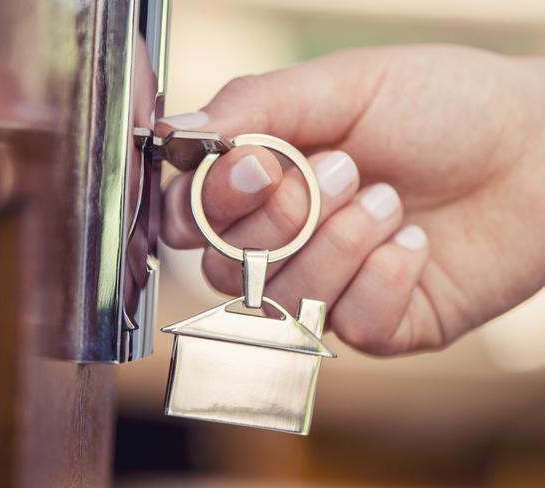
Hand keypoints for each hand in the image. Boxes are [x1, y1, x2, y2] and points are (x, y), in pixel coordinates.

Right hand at [160, 44, 544, 354]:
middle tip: (345, 168)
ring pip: (284, 299)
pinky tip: (417, 244)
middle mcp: (287, 241)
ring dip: (340, 242)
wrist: (535, 146)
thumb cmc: (443, 106)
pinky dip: (384, 278)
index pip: (191, 217)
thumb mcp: (344, 84)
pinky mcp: (379, 324)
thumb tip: (178, 132)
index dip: (208, 204)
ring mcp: (330, 287)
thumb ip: (256, 105)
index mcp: (266, 183)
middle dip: (283, 221)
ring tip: (392, 199)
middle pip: (225, 269)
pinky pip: (349, 325)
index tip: (257, 167)